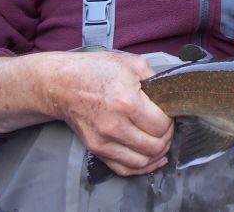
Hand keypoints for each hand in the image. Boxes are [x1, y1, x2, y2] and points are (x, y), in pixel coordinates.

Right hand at [47, 51, 173, 176]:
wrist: (61, 84)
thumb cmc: (95, 71)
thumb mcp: (131, 64)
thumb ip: (155, 79)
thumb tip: (172, 94)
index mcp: (126, 102)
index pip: (161, 125)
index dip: (171, 120)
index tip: (169, 113)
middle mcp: (114, 126)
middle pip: (154, 146)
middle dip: (167, 137)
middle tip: (167, 127)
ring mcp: (103, 141)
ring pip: (142, 162)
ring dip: (157, 154)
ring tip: (161, 141)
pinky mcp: (96, 150)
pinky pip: (124, 169)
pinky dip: (142, 168)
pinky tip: (153, 159)